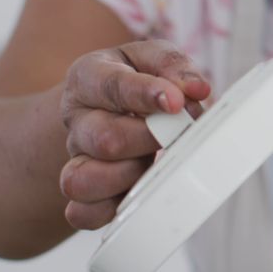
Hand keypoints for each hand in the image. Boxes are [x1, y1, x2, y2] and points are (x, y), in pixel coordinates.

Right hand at [58, 40, 209, 229]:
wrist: (104, 106)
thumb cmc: (134, 79)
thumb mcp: (151, 58)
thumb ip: (173, 66)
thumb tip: (195, 89)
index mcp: (88, 79)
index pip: (110, 86)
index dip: (145, 94)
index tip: (176, 101)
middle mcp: (78, 120)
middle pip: (103, 139)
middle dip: (149, 140)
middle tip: (176, 134)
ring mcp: (77, 158)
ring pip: (81, 181)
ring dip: (129, 177)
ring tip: (153, 162)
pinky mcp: (84, 192)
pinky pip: (82, 213)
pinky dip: (109, 211)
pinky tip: (137, 193)